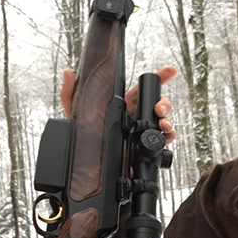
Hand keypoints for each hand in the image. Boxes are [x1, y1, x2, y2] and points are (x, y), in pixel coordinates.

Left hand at [60, 66, 176, 144]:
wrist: (87, 165)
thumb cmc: (83, 136)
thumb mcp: (75, 112)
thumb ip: (70, 91)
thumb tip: (68, 72)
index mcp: (123, 104)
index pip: (143, 89)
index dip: (159, 78)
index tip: (169, 72)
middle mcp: (135, 117)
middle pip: (157, 104)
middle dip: (164, 104)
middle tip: (159, 109)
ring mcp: (141, 132)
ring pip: (162, 122)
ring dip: (167, 121)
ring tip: (163, 124)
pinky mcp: (144, 148)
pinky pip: (162, 142)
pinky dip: (167, 138)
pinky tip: (164, 136)